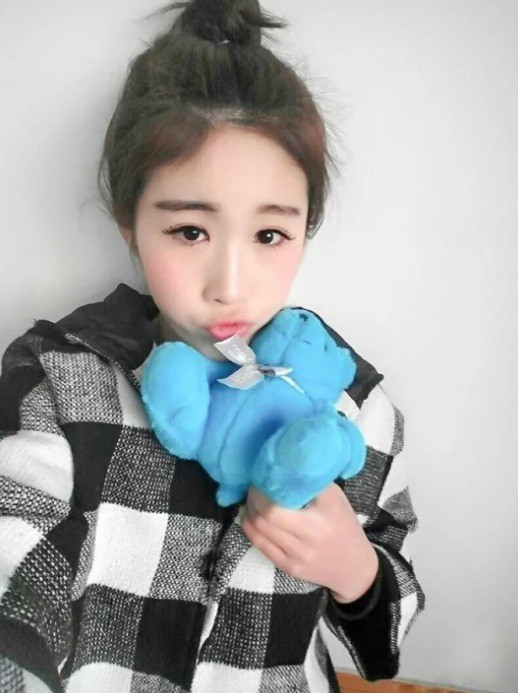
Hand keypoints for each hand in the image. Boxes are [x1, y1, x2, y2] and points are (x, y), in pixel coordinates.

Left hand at [242, 482, 378, 602]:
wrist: (354, 566)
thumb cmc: (344, 525)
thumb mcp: (335, 498)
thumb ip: (311, 482)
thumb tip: (286, 465)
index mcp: (319, 521)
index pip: (277, 508)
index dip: (262, 492)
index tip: (261, 479)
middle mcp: (307, 542)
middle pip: (264, 519)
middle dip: (253, 500)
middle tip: (254, 489)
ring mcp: (296, 558)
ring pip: (259, 532)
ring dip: (249, 513)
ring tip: (251, 501)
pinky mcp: (288, 568)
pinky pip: (261, 547)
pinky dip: (251, 530)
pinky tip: (251, 519)